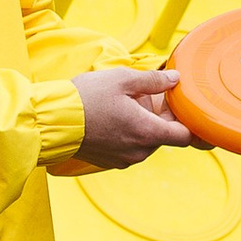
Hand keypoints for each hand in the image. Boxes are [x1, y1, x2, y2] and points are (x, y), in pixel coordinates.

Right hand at [73, 68, 190, 166]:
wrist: (53, 121)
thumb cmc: (87, 98)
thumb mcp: (123, 79)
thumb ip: (154, 80)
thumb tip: (176, 79)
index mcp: (148, 132)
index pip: (186, 136)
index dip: (187, 121)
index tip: (177, 107)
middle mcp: (140, 151)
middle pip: (164, 137)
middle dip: (158, 119)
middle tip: (142, 98)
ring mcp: (124, 159)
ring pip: (146, 142)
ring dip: (142, 126)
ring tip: (123, 107)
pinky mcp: (110, 162)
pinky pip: (129, 148)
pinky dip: (127, 135)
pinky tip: (112, 119)